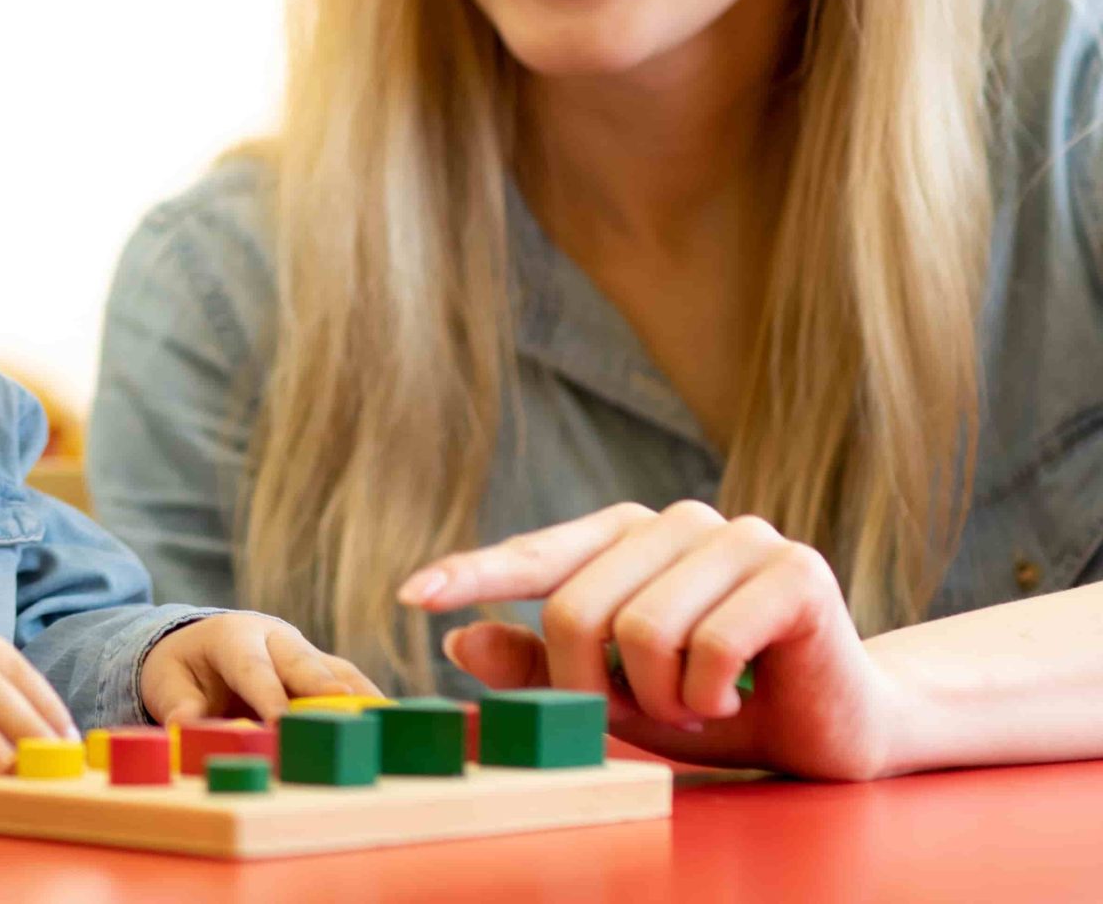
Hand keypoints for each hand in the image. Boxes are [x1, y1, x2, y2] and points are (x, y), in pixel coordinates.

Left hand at [141, 613, 377, 723]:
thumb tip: (186, 726)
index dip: (268, 695)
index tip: (281, 722)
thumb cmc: (183, 668)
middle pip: (303, 663)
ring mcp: (304, 651)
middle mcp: (274, 637)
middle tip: (346, 716)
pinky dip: (372, 703)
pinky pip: (352, 683)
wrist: (199, 645)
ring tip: (388, 725)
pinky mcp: (324, 668)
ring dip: (360, 697)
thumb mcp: (166, 683)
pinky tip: (396, 728)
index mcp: (233, 636)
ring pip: (337, 671)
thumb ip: (178, 705)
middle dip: (324, 689)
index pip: (252, 667)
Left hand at [399, 500, 902, 778]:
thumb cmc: (716, 706)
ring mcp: (740, 536)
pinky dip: (709, 695)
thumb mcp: (617, 698)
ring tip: (696, 703)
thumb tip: (460, 644)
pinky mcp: (794, 569)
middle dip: (591, 687)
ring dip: (659, 698)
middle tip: (641, 714)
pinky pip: (710, 645)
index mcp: (628, 539)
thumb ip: (545, 670)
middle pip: (577, 608)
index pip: (536, 554)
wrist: (837, 729)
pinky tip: (735, 698)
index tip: (412, 596)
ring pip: (640, 629)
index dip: (472, 574)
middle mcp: (679, 521)